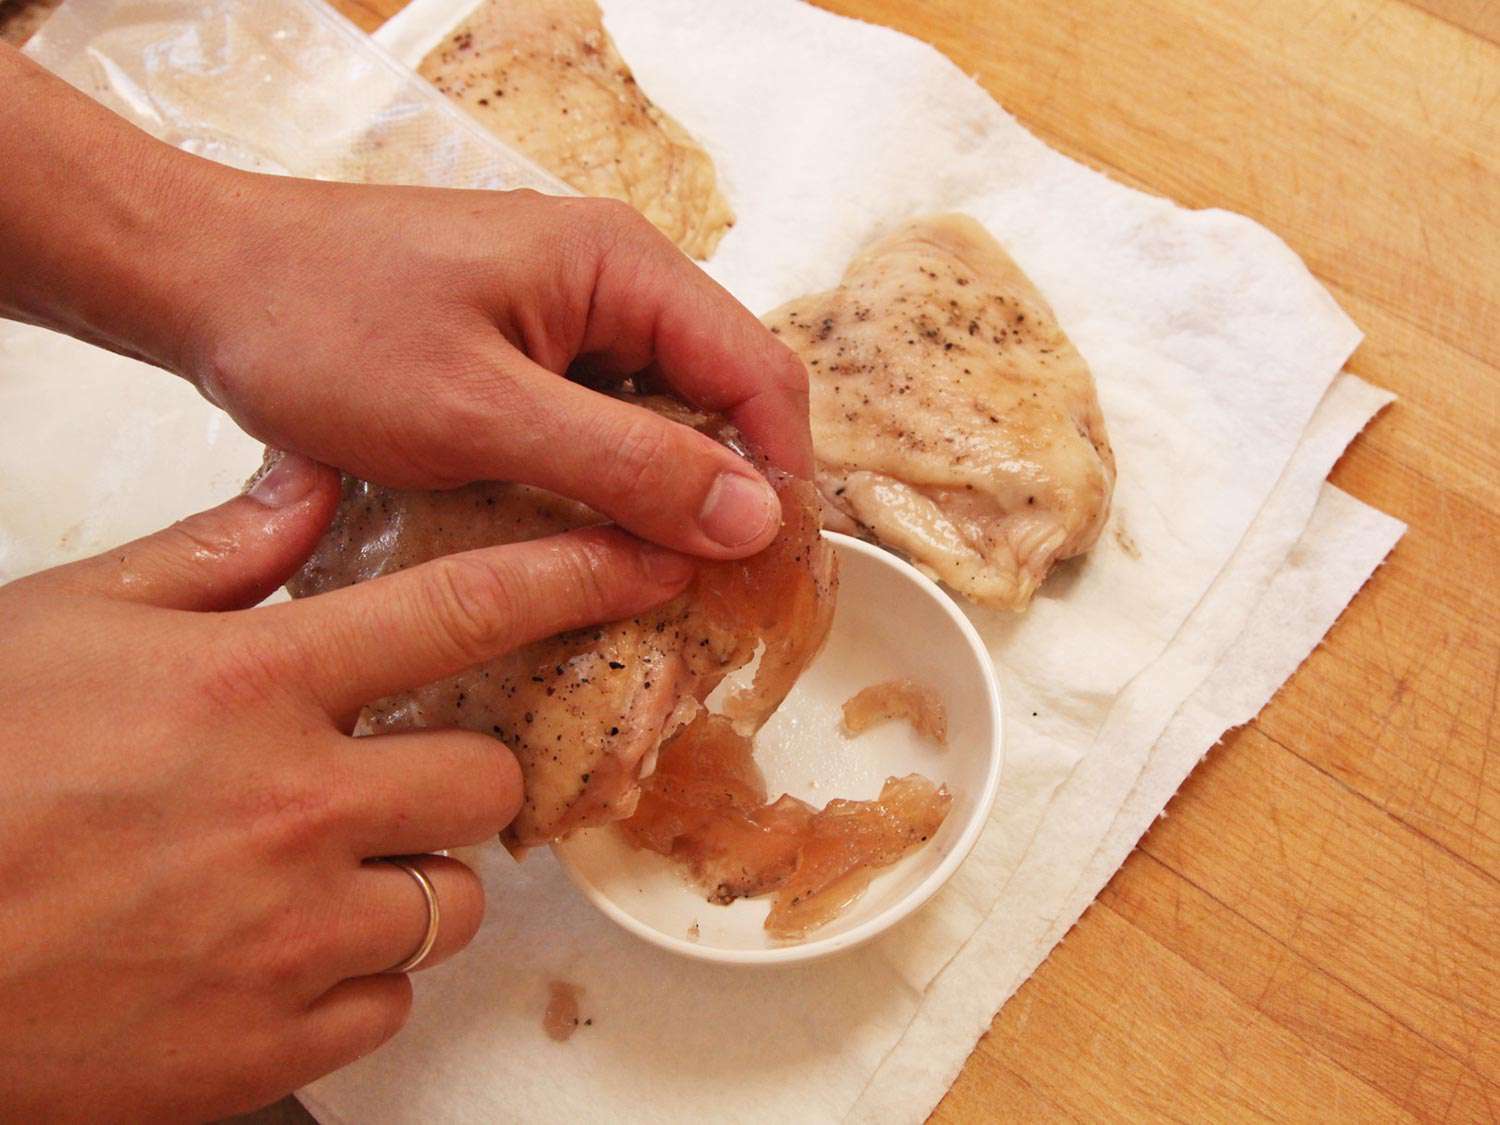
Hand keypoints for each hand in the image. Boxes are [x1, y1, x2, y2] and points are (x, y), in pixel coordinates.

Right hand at [0, 454, 692, 1119]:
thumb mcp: (68, 621)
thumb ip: (211, 553)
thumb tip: (306, 483)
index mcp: (251, 685)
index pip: (461, 612)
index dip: (576, 576)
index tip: (649, 562)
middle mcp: (294, 806)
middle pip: (485, 780)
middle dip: (462, 774)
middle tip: (391, 774)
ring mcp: (292, 936)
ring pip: (449, 900)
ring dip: (408, 878)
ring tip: (316, 869)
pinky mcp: (274, 1042)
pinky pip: (388, 1001)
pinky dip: (354, 976)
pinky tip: (273, 949)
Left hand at [169, 177, 811, 557]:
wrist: (202, 281)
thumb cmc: (325, 331)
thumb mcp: (481, 413)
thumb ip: (625, 463)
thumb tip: (757, 518)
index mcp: (624, 268)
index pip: (758, 374)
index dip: (781, 477)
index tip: (767, 578)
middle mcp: (614, 281)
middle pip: (721, 396)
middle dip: (727, 494)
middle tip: (709, 599)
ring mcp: (569, 313)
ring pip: (662, 416)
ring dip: (666, 496)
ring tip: (650, 584)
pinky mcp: (526, 348)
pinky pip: (602, 421)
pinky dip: (608, 483)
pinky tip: (584, 543)